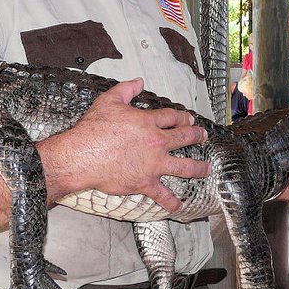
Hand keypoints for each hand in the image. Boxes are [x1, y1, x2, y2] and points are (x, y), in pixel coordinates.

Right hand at [57, 78, 209, 212]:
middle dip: (196, 136)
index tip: (188, 118)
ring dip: (198, 168)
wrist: (83, 155)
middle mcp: (156, 143)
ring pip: (184, 167)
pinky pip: (162, 195)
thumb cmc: (93, 130)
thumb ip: (126, 90)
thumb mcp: (108, 101)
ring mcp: (153, 165)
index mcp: (148, 123)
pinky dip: (171, 202)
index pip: (172, 117)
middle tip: (202, 135)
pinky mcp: (145, 183)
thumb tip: (138, 82)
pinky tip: (179, 206)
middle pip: (184, 138)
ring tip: (206, 169)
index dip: (182, 116)